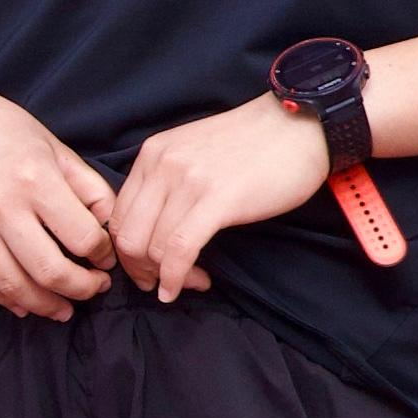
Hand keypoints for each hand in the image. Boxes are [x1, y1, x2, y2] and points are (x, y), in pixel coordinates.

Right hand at [0, 67, 119, 321]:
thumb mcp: (52, 145)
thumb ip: (87, 186)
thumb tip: (111, 225)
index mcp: (35, 178)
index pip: (82, 237)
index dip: (102, 254)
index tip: (105, 256)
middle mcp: (1, 206)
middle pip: (51, 271)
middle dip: (82, 289)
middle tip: (94, 289)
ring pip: (15, 287)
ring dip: (47, 305)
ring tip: (65, 308)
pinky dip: (10, 299)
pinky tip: (28, 303)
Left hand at [112, 93, 331, 303]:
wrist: (299, 127)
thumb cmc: (253, 145)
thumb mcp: (193, 153)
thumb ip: (167, 183)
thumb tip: (153, 230)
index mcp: (152, 154)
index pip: (118, 215)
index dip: (128, 252)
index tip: (149, 268)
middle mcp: (162, 164)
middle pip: (126, 236)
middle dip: (139, 270)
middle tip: (162, 284)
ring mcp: (188, 181)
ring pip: (151, 247)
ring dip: (164, 277)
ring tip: (190, 282)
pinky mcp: (217, 200)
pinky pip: (180, 250)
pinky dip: (174, 278)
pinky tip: (179, 289)